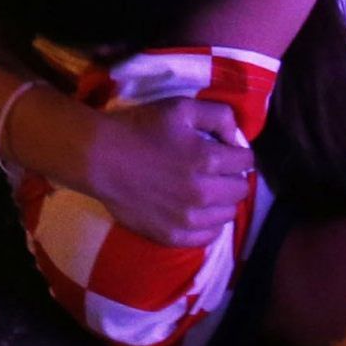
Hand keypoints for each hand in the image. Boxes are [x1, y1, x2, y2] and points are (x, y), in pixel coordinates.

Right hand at [82, 98, 256, 247]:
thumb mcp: (181, 108)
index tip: (226, 151)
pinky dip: (208, 225)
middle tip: (217, 171)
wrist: (100, 157)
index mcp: (208, 159)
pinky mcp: (172, 236)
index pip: (246, 162)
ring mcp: (187, 219)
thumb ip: (218, 116)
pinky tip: (197, 211)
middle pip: (240, 190)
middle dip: (233, 177)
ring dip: (222, 201)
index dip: (238, 153)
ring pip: (227, 215)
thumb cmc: (140, 128)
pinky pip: (207, 237)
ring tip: (206, 191)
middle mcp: (203, 193)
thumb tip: (237, 138)